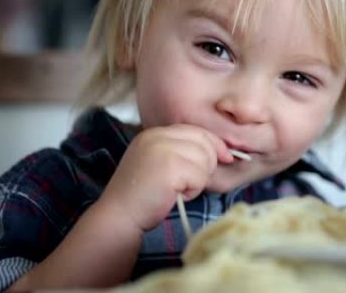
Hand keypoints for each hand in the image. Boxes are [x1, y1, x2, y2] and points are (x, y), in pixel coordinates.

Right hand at [95, 125, 233, 232]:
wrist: (119, 216)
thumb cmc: (143, 196)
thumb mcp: (160, 164)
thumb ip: (182, 152)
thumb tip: (221, 152)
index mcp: (154, 133)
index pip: (195, 130)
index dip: (214, 143)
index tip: (225, 157)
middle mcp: (157, 136)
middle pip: (203, 142)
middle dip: (207, 164)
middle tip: (189, 183)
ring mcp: (162, 149)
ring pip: (205, 159)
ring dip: (198, 180)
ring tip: (177, 189)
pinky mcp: (170, 166)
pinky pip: (200, 176)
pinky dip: (193, 190)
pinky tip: (175, 195)